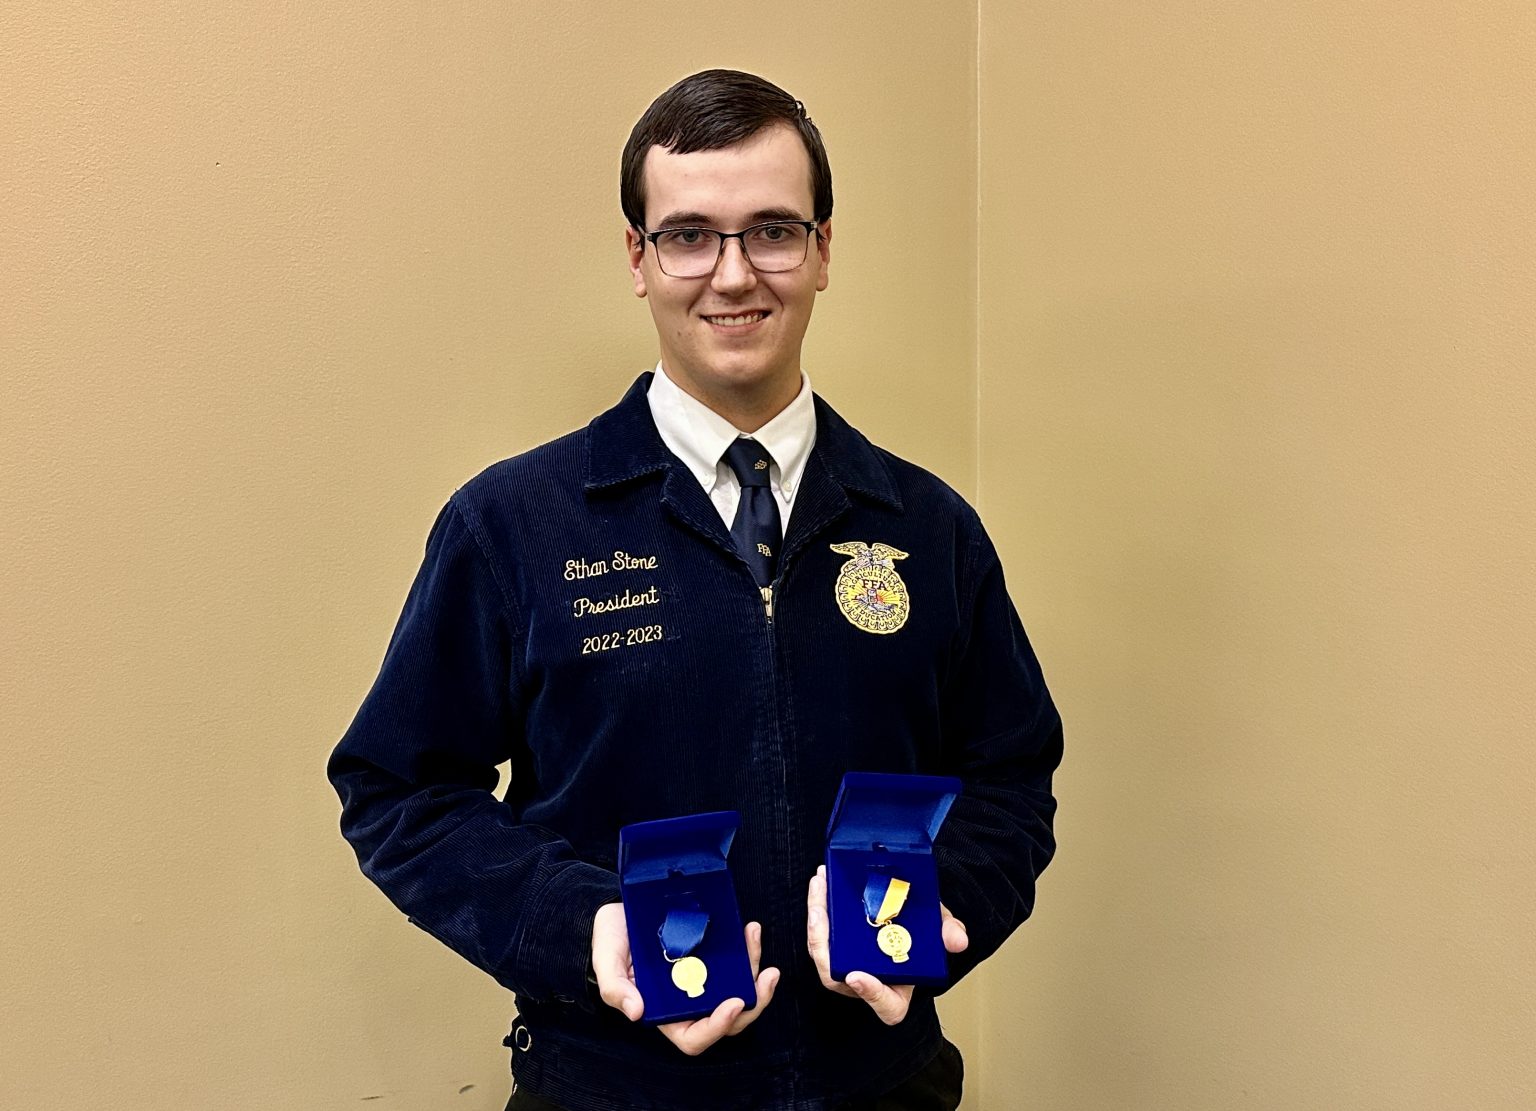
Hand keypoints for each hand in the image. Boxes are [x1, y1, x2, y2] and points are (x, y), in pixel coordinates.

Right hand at [591, 902, 779, 1055]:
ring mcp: (704, 979)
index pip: (695, 1037)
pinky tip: (749, 930)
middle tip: (768, 976)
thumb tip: (636, 1013)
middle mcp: (689, 1001)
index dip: (717, 1027)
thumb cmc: (611, 942)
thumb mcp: (606, 964)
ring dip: (754, 971)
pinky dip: (747, 949)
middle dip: (754, 1002)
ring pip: (739, 988)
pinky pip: (736, 962)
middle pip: (729, 1018)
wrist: (618, 912)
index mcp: (665, 1014)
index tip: (734, 1003)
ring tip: (756, 940)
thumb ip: (615, 989)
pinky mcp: (711, 956)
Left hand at [805, 865, 967, 1025]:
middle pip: (836, 976)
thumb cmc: (921, 931)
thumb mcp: (937, 927)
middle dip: (823, 943)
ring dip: (816, 918)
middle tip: (821, 912)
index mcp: (897, 990)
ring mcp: (848, 965)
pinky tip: (822, 881)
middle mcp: (867, 982)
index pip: (886, 1006)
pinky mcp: (835, 946)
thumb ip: (948, 932)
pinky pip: (820, 934)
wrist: (910, 914)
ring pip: (822, 952)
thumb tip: (958, 939)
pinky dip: (819, 907)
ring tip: (820, 883)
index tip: (858, 976)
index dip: (872, 995)